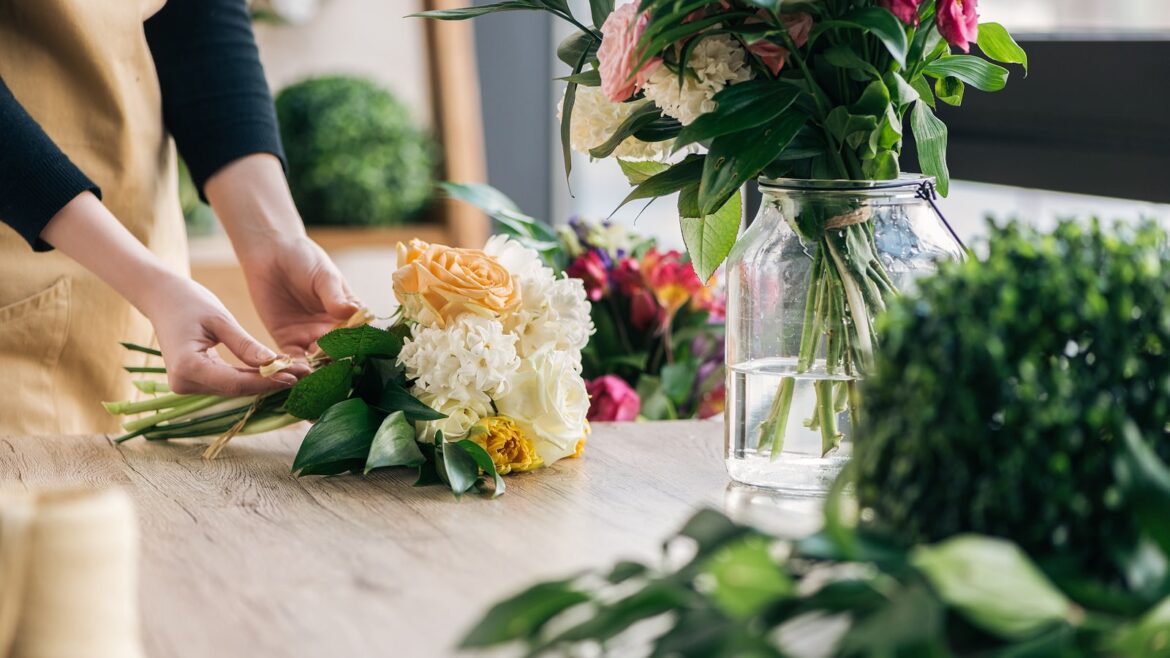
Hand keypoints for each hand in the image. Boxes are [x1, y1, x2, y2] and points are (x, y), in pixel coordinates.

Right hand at [39, 192, 307, 396]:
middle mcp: (183, 384)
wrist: (162, 299)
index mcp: (187, 367)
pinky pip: (227, 384)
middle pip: (236, 390)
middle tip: (303, 374)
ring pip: (234, 390)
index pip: (236, 383)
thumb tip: (273, 364)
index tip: (294, 375)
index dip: (267, 382)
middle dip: (270, 383)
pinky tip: (276, 372)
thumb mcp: (220, 319)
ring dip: (263, 382)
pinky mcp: (194, 383)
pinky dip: (251, 378)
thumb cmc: (189, 301)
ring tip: (295, 372)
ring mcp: (186, 386)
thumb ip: (245, 344)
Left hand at [202, 155, 361, 355]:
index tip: (356, 358)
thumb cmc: (304, 258)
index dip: (359, 348)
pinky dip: (293, 368)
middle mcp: (332, 330)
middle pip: (339, 354)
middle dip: (336, 366)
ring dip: (315, 371)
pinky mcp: (287, 341)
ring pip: (317, 361)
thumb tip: (353, 312)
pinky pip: (292, 359)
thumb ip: (335, 296)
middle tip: (332, 374)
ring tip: (312, 377)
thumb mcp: (323, 276)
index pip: (359, 335)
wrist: (270, 253)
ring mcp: (310, 337)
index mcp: (349, 314)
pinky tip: (293, 372)